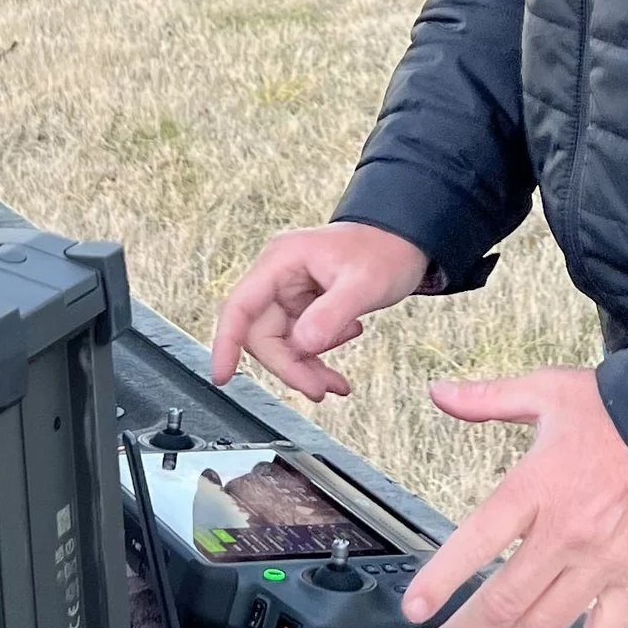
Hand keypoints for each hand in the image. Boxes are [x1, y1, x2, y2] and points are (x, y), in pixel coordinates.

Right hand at [210, 221, 429, 400]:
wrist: (405, 238)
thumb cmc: (385, 249)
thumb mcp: (363, 284)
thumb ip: (331, 315)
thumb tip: (303, 346)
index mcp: (282, 261)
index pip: (239, 307)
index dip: (226, 343)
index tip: (222, 376)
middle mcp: (279, 276)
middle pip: (263, 334)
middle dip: (289, 366)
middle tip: (319, 389)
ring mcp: (290, 291)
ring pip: (282, 343)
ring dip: (306, 367)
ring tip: (335, 384)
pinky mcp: (304, 305)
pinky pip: (299, 340)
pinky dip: (317, 356)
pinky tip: (342, 353)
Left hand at [403, 367, 627, 627]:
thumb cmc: (620, 409)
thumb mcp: (548, 390)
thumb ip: (489, 398)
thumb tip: (440, 392)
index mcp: (537, 486)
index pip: (476, 541)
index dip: (440, 581)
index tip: (415, 610)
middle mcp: (566, 533)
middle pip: (503, 600)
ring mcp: (602, 563)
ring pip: (544, 625)